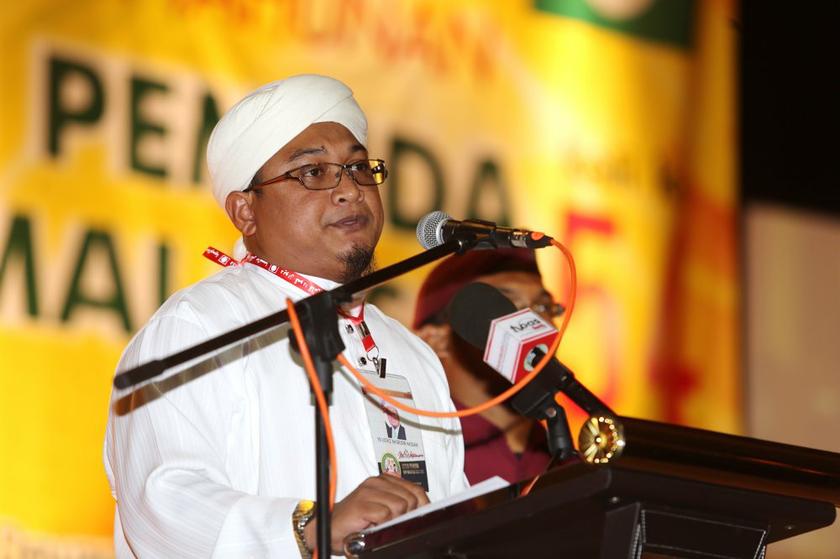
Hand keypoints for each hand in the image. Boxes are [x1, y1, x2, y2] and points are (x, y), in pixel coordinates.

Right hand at [303, 474, 429, 554]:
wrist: (327, 527)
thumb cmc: (354, 521)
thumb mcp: (381, 509)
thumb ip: (398, 502)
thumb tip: (421, 506)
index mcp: (384, 481)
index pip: (416, 489)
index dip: (422, 505)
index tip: (419, 516)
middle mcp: (376, 483)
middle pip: (410, 499)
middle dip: (406, 515)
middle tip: (392, 523)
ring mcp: (368, 492)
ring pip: (399, 506)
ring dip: (392, 521)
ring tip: (380, 524)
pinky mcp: (361, 504)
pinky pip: (385, 515)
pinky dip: (381, 525)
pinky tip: (372, 526)